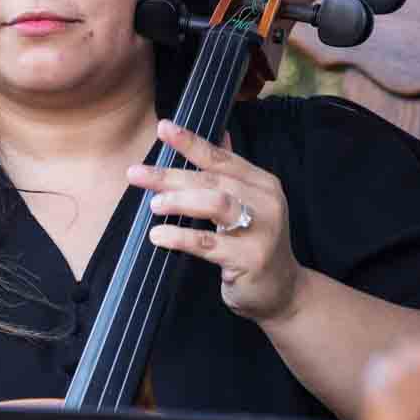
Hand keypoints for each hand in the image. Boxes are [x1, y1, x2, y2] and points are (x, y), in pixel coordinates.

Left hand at [128, 118, 301, 324]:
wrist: (282, 291)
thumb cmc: (254, 244)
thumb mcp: (249, 205)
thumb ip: (232, 173)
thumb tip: (219, 134)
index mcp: (262, 184)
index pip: (221, 158)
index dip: (191, 142)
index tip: (162, 127)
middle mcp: (266, 202)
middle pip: (213, 180)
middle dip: (171, 175)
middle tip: (136, 174)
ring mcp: (262, 230)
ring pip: (216, 203)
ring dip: (180, 201)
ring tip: (152, 204)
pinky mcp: (251, 258)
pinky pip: (209, 243)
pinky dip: (181, 237)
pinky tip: (159, 235)